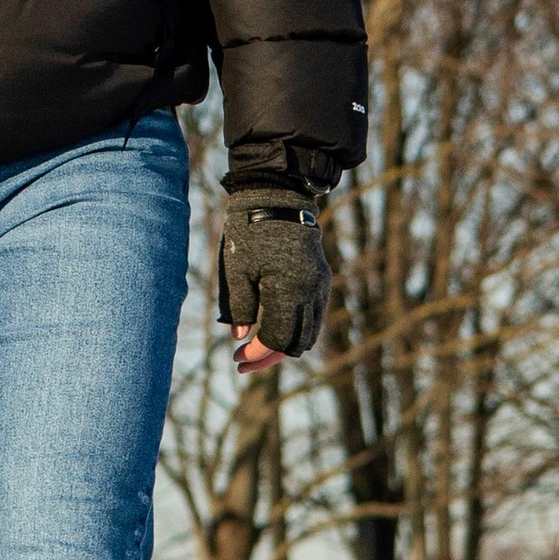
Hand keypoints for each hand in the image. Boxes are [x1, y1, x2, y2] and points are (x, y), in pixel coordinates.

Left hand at [217, 191, 330, 371]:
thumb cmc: (250, 232)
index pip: (277, 338)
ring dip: (285, 346)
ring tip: (257, 350)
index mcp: (288, 290)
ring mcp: (321, 287)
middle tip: (243, 361)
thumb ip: (238, 307)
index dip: (256, 354)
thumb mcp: (236, 270)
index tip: (236, 357)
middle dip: (269, 357)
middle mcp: (310, 292)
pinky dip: (297, 329)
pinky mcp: (322, 280)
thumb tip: (240, 337)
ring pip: (310, 334)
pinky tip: (273, 330)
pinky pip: (315, 316)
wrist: (278, 198)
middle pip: (296, 343)